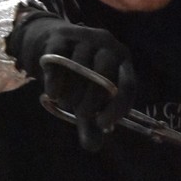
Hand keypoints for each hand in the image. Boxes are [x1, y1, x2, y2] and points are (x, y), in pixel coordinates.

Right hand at [7, 9, 135, 150]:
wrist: (54, 44)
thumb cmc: (79, 76)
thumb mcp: (87, 99)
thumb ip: (91, 123)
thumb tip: (92, 146)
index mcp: (123, 61)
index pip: (128, 85)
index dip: (117, 107)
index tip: (102, 124)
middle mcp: (109, 44)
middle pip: (102, 77)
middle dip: (90, 102)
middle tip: (80, 114)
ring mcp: (86, 36)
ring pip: (79, 69)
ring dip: (70, 93)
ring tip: (65, 102)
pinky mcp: (63, 34)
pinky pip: (59, 61)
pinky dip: (55, 81)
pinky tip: (52, 94)